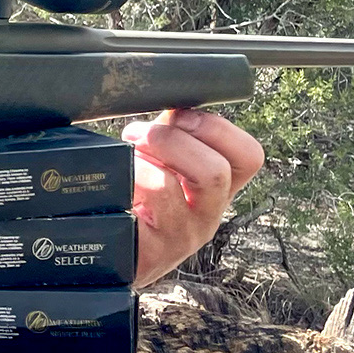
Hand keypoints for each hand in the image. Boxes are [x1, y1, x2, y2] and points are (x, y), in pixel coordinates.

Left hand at [124, 108, 263, 287]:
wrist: (105, 254)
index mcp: (215, 191)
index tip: (179, 117)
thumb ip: (173, 134)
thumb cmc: (134, 201)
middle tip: (142, 136)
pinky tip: (116, 181)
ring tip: (127, 154)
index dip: (217, 128)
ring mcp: (183, 237)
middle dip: (175, 138)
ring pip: (180, 183)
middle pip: (217, 169)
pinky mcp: (153, 251)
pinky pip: (153, 197)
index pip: (249, 156)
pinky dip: (132, 174)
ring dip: (151, 154)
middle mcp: (207, 216)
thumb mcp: (161, 163)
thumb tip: (173, 98)